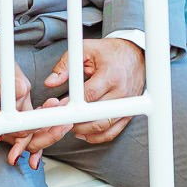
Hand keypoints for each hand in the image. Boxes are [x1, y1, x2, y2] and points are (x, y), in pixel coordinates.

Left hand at [6, 36, 148, 161]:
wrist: (136, 55)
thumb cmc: (110, 52)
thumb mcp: (86, 50)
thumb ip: (66, 65)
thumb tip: (50, 82)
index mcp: (111, 75)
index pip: (89, 95)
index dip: (72, 104)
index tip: (59, 106)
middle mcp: (121, 93)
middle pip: (96, 115)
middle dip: (75, 120)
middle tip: (60, 118)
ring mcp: (127, 106)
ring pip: (104, 127)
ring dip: (83, 130)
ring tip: (69, 124)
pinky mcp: (128, 114)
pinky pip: (112, 132)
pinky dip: (96, 136)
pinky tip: (83, 133)